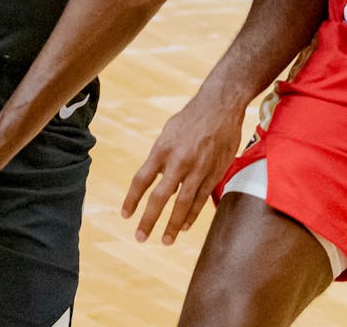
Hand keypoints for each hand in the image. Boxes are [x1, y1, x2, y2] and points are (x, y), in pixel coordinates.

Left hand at [122, 93, 243, 245]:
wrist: (220, 106)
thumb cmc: (190, 118)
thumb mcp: (167, 133)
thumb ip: (160, 157)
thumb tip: (153, 177)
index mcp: (162, 149)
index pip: (141, 180)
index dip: (132, 200)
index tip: (125, 215)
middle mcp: (178, 161)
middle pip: (160, 197)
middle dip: (149, 220)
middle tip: (140, 237)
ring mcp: (198, 168)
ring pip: (183, 203)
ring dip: (173, 225)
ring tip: (165, 240)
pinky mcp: (215, 172)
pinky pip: (201, 198)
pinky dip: (193, 214)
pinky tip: (185, 226)